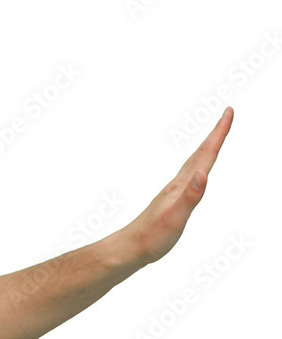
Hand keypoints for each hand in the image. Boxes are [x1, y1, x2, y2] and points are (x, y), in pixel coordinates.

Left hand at [117, 107, 233, 264]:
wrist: (132, 247)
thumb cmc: (153, 235)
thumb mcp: (175, 217)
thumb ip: (191, 196)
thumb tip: (203, 173)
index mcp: (182, 184)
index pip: (205, 154)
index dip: (218, 134)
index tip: (228, 113)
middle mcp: (179, 183)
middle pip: (201, 153)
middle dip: (216, 133)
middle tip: (227, 115)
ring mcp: (175, 190)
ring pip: (195, 162)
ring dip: (208, 147)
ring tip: (216, 137)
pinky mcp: (173, 199)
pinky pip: (191, 175)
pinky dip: (199, 166)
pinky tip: (198, 169)